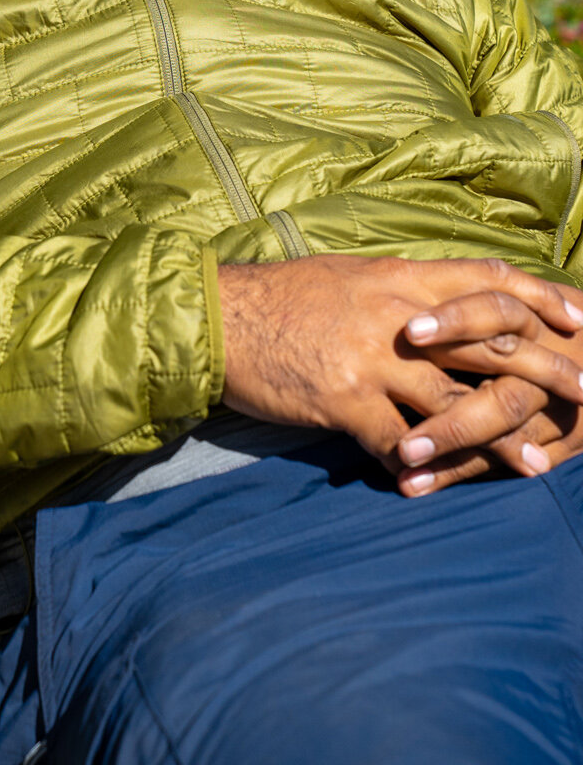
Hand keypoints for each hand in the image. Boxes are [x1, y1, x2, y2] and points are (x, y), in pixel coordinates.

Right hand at [218, 254, 582, 479]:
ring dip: (502, 437)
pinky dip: (420, 467)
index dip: (540, 297)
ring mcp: (372, 358)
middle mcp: (395, 314)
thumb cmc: (278, 298)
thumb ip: (395, 291)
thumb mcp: (345, 277)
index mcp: (398, 277)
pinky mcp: (344, 399)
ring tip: (540, 465)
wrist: (217, 316)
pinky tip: (434, 487)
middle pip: (490, 340)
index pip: (488, 279)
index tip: (578, 317)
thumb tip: (433, 311)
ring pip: (456, 401)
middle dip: (546, 369)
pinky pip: (396, 441)